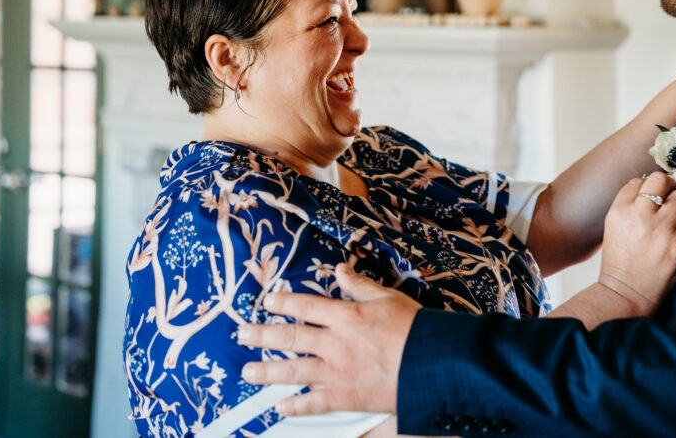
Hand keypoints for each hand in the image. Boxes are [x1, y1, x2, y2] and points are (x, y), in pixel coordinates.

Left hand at [238, 263, 420, 415]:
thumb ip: (360, 285)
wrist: (433, 366)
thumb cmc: (415, 329)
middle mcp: (336, 343)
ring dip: (267, 371)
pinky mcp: (346, 397)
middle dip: (263, 335)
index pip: (306, 306)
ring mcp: (338, 372)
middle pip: (291, 337)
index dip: (283, 303)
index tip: (266, 302)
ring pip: (294, 370)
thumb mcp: (389, 297)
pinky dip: (295, 405)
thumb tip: (340, 270)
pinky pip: (314, 402)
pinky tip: (279, 406)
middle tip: (242, 334)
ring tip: (247, 371)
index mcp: (346, 316)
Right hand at [598, 172, 675, 313]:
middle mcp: (639, 217)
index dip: (646, 185)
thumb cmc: (620, 263)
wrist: (626, 294)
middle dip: (665, 184)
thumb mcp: (613, 228)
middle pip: (659, 181)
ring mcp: (661, 230)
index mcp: (619, 212)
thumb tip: (652, 189)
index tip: (652, 191)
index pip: (636, 182)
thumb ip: (628, 207)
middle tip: (669, 191)